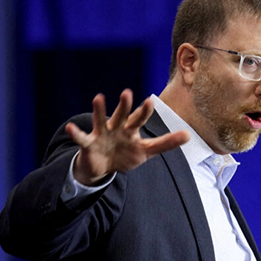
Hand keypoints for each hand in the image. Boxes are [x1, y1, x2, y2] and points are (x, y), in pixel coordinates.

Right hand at [65, 89, 189, 185]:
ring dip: (99, 110)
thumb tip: (189, 135)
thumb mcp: (147, 150)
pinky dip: (76, 133)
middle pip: (121, 115)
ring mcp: (101, 134)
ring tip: (98, 98)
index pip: (139, 118)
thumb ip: (166, 143)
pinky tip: (70, 128)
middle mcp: (116, 127)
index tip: (150, 100)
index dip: (144, 111)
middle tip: (127, 92)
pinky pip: (81, 138)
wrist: (102, 167)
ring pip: (101, 120)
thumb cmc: (125, 155)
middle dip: (124, 105)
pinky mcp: (89, 144)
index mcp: (131, 129)